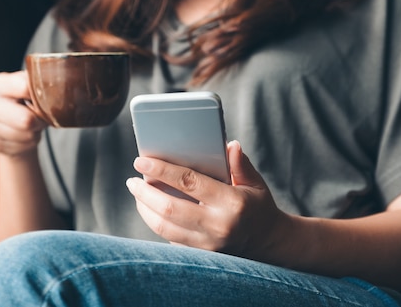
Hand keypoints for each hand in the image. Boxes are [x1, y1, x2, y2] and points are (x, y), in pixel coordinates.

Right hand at [0, 71, 46, 156]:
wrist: (7, 124)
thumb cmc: (23, 101)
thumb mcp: (26, 85)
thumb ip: (37, 83)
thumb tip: (56, 86)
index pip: (25, 88)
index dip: (41, 95)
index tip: (44, 97)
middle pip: (27, 119)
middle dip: (40, 119)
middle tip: (41, 115)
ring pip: (28, 135)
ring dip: (36, 131)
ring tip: (32, 124)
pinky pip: (25, 146)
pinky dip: (31, 142)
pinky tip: (24, 134)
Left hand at [126, 140, 290, 259]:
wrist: (268, 243)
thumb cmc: (258, 206)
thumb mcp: (254, 182)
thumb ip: (240, 163)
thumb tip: (229, 145)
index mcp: (231, 202)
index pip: (189, 182)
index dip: (161, 170)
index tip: (141, 161)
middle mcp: (217, 226)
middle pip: (169, 208)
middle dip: (145, 193)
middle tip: (132, 181)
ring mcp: (208, 245)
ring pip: (164, 227)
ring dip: (145, 209)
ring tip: (138, 194)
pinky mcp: (201, 256)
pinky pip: (170, 239)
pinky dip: (156, 222)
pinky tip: (150, 209)